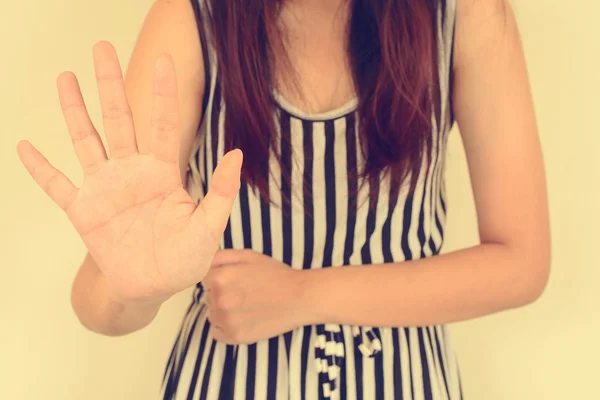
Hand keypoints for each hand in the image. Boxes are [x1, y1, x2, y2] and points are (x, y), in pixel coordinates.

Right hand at [16, 41, 241, 305]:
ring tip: (66, 77)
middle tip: (101, 48)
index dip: (164, 93)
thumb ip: (221, 190)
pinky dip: (42, 169)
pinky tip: (27, 147)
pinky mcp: (85, 212)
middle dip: (110, 85)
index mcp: (163, 173)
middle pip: (119, 120)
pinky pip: (58, 186)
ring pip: (87, 141)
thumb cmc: (184, 258)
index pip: (164, 125)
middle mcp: (132, 173)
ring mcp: (106, 189)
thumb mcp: (209, 226)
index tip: (165, 61)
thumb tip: (237, 153)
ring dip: (75, 111)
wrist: (152, 287)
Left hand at [203, 250, 307, 343]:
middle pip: (208, 297)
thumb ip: (220, 256)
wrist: (299, 297)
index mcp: (219, 278)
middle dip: (222, 294)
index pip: (205, 279)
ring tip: (247, 305)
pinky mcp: (235, 337)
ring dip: (224, 311)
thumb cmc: (274, 274)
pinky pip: (217, 333)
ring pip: (212, 315)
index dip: (221, 278)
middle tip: (245, 292)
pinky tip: (243, 319)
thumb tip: (202, 262)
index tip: (236, 280)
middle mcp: (219, 300)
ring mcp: (226, 321)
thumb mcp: (247, 255)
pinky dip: (226, 328)